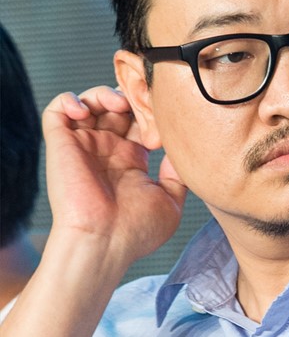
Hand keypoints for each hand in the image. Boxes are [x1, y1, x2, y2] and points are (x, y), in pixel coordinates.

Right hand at [42, 85, 186, 269]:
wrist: (105, 242)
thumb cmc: (137, 231)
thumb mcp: (170, 201)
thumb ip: (177, 175)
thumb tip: (184, 150)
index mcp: (131, 160)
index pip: (140, 120)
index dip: (153, 109)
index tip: (167, 115)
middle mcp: (107, 150)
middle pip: (118, 106)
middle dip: (133, 96)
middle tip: (146, 102)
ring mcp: (85, 146)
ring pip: (91, 101)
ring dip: (105, 93)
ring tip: (120, 104)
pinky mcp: (62, 144)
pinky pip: (57, 110)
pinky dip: (70, 100)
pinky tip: (86, 110)